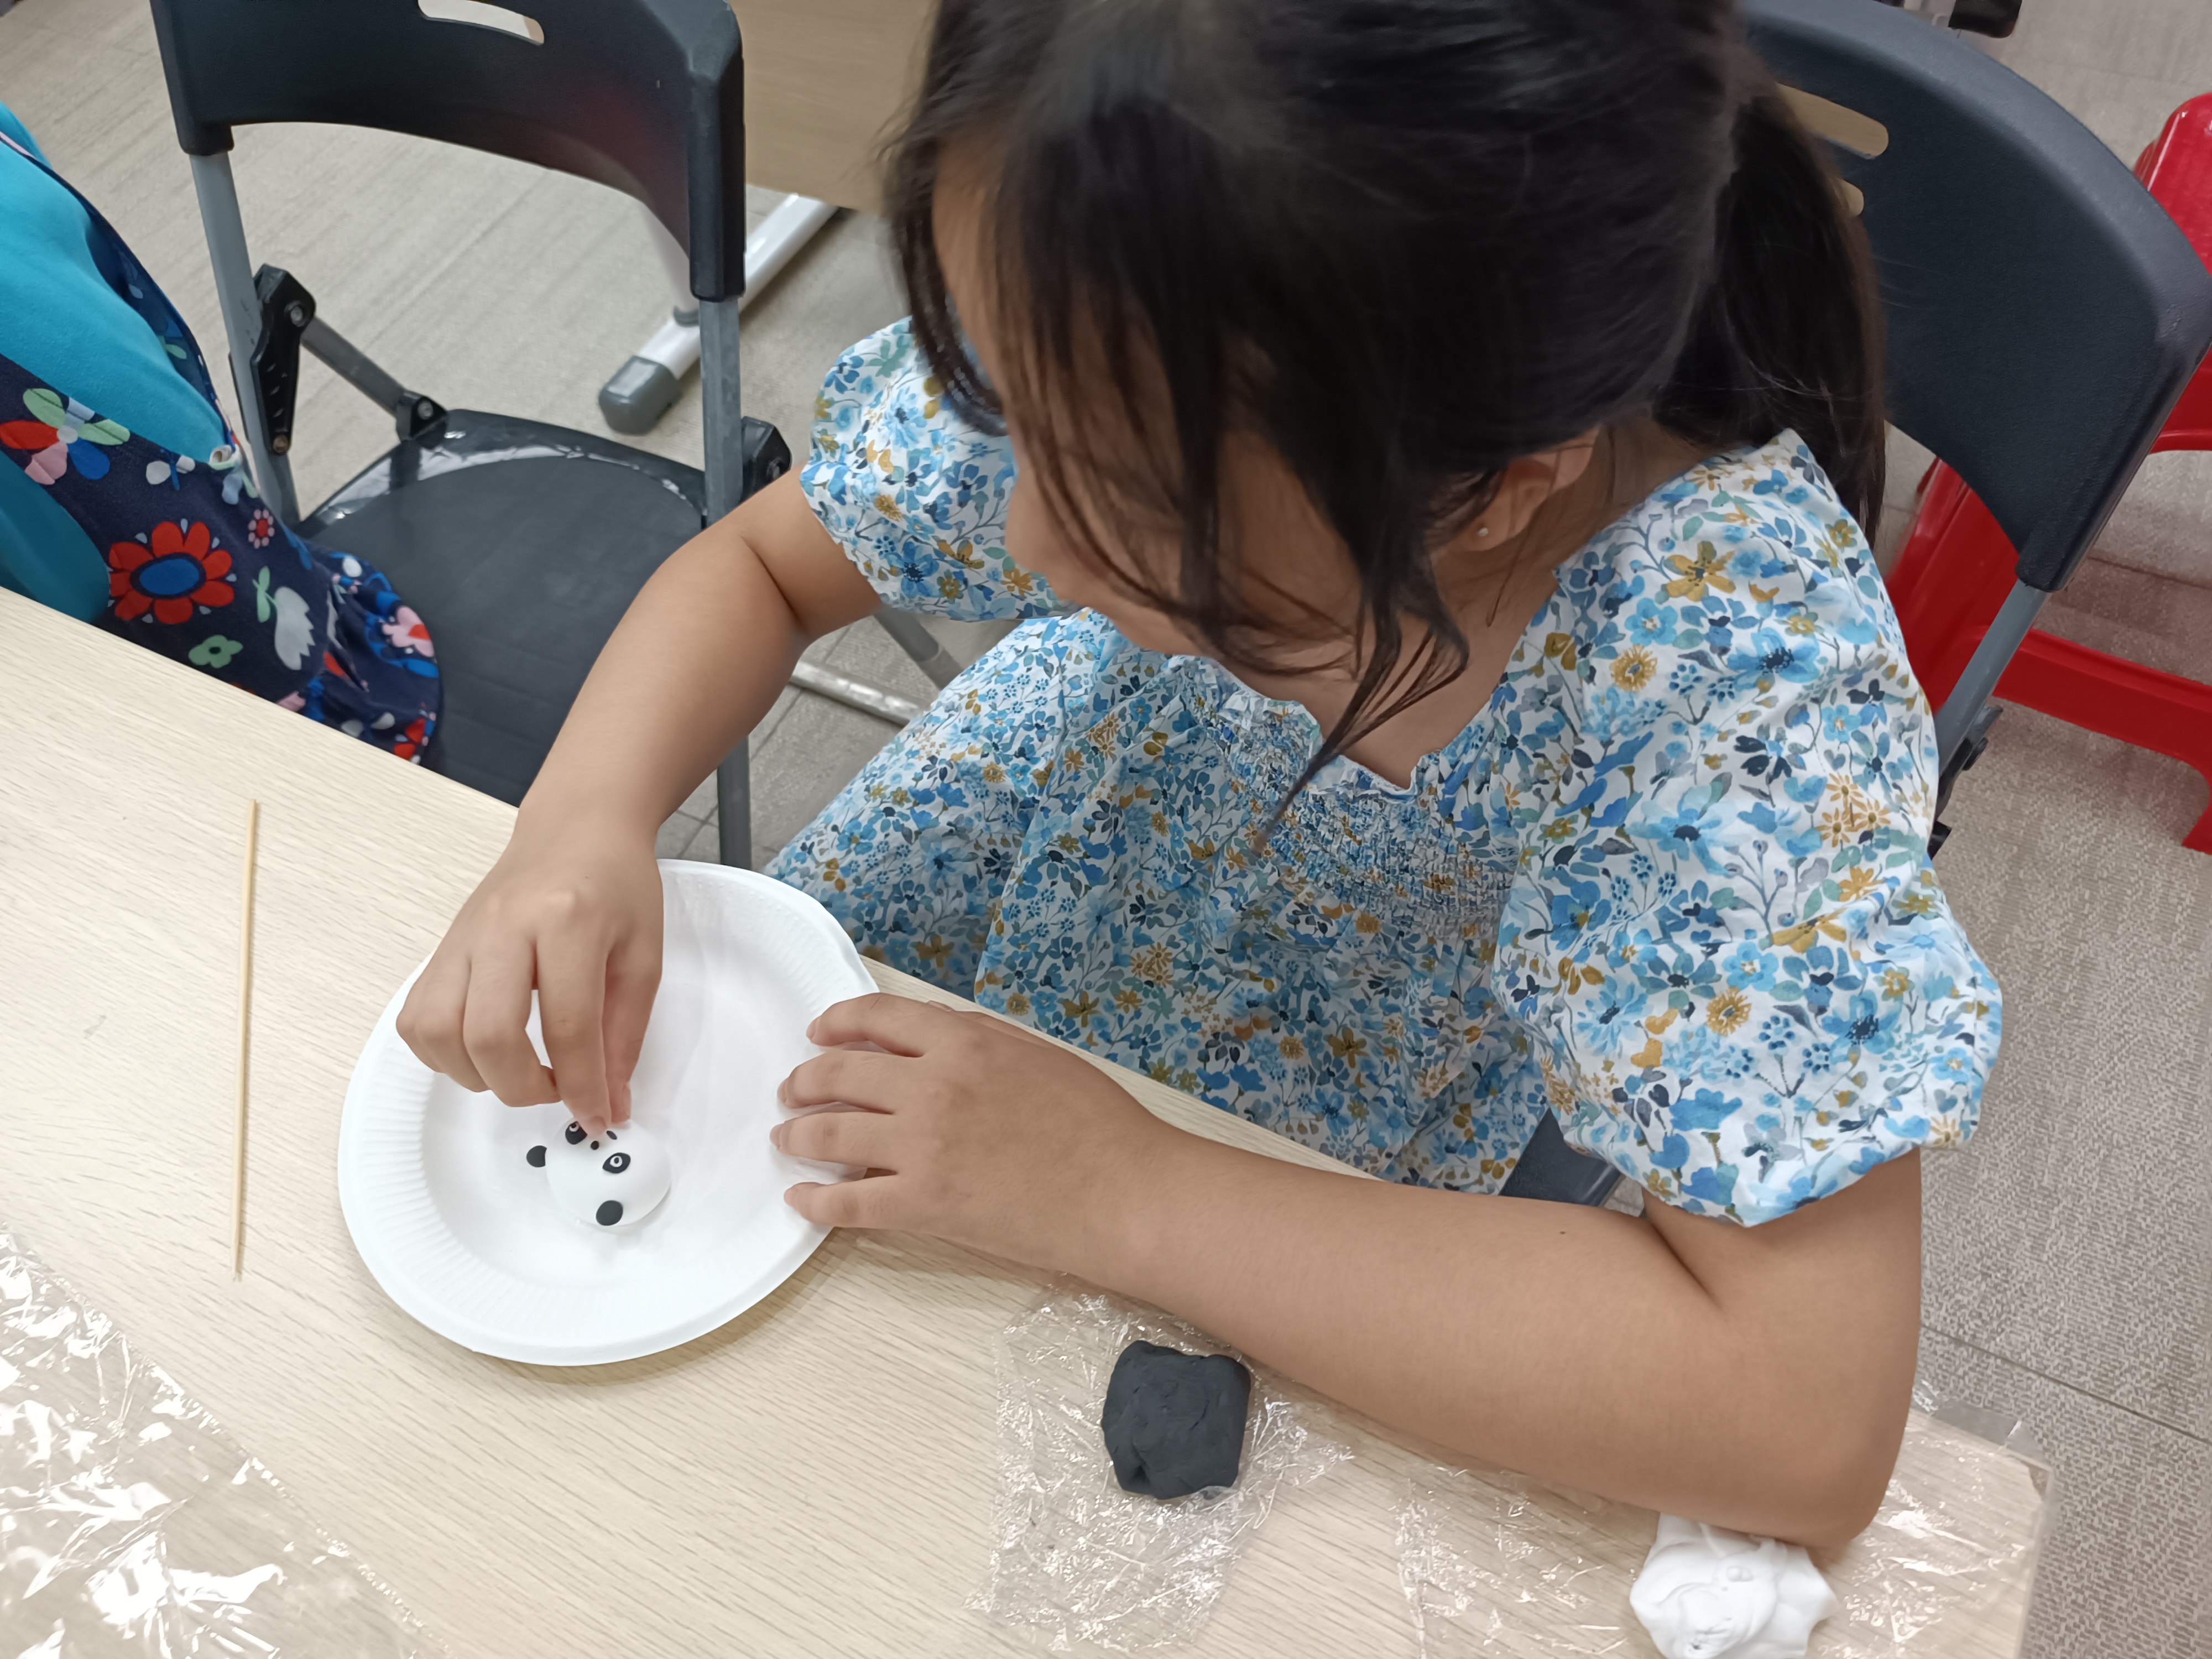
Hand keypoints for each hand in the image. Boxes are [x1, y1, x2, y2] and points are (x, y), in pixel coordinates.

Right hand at [396, 818, 662, 1134]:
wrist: (576, 828)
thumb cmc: (616, 885)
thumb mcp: (644, 955)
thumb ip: (625, 1035)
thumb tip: (610, 1104)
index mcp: (568, 921)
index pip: (567, 1026)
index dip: (582, 1087)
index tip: (597, 1116)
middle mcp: (504, 927)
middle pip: (487, 1035)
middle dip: (522, 1087)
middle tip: (555, 1091)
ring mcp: (463, 937)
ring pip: (436, 1031)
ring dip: (476, 1074)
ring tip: (518, 1071)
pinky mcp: (441, 948)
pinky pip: (416, 1017)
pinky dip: (442, 1052)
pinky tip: (482, 1050)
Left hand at [773, 994, 1171, 1272]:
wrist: (1123, 1193)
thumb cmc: (1096, 1122)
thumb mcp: (1036, 1053)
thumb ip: (975, 1035)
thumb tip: (925, 1028)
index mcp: (962, 1043)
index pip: (875, 1018)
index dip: (836, 1023)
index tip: (818, 1035)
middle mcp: (932, 1087)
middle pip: (839, 1074)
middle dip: (804, 1080)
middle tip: (793, 1091)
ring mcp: (923, 1148)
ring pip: (831, 1133)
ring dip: (799, 1133)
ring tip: (788, 1138)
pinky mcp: (925, 1204)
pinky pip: (849, 1201)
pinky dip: (817, 1200)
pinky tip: (803, 1199)